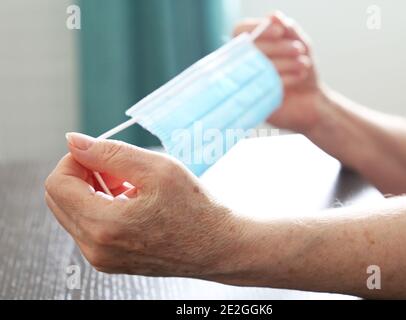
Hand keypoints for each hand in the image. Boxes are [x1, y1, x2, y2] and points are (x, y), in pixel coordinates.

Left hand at [45, 132, 246, 276]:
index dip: (74, 160)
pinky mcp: (109, 260)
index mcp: (104, 226)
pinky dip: (101, 207)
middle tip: (118, 169)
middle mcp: (96, 249)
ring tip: (130, 185)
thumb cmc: (196, 209)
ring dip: (93, 190)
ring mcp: (101, 258)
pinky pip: (88, 227)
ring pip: (72, 212)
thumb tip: (74, 141)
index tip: (101, 154)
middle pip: (59, 199)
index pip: (57, 184)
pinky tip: (131, 200)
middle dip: (83, 174)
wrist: (218, 247)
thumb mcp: (157, 169)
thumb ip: (109, 152)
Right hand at [234, 12, 328, 132]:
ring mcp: (247, 82)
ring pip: (257, 67)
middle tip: (298, 49)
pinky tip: (299, 76)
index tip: (279, 31)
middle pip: (250, 48)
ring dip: (285, 62)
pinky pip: (264, 85)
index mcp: (252, 46)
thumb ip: (288, 29)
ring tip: (304, 64)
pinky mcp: (254, 100)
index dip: (256, 27)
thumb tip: (273, 16)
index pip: (239, 31)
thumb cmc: (303, 70)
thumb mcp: (300, 45)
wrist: (312, 101)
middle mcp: (245, 63)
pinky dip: (285, 78)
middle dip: (277, 47)